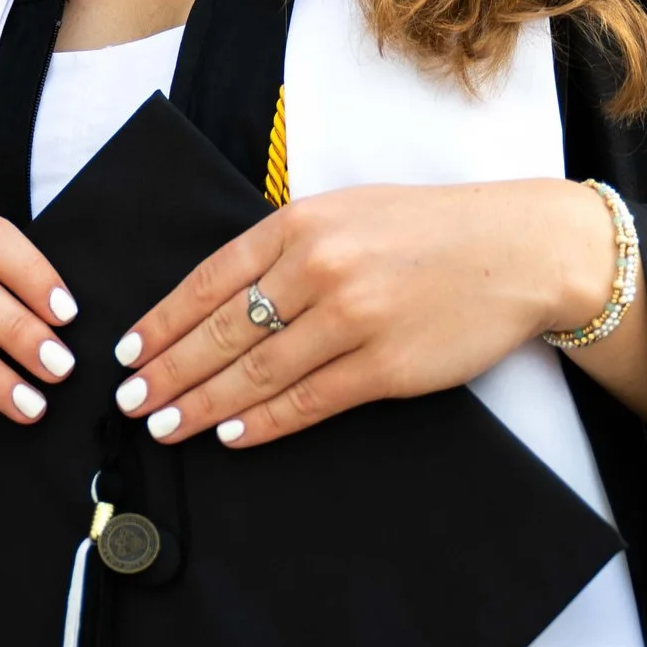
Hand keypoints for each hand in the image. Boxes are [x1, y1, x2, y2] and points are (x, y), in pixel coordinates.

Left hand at [114, 178, 646, 449]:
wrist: (518, 251)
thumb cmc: (427, 230)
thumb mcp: (345, 212)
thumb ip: (284, 246)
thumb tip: (219, 298)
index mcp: (300, 223)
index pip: (210, 279)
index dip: (162, 321)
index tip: (128, 350)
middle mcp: (318, 267)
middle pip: (223, 332)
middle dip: (168, 371)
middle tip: (130, 400)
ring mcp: (351, 318)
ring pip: (257, 373)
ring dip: (203, 404)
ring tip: (165, 425)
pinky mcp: (385, 366)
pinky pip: (308, 401)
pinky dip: (263, 422)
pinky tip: (231, 434)